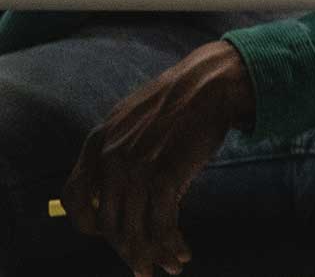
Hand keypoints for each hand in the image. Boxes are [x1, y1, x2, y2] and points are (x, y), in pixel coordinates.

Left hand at [61, 40, 254, 276]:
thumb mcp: (132, 119)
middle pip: (107, 223)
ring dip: (151, 257)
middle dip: (127, 250)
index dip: (89, 224)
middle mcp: (109, 158)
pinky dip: (171, 246)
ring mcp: (136, 168)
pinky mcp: (165, 176)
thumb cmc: (180, 104)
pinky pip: (162, 225)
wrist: (213, 83)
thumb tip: (114, 190)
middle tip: (144, 266)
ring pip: (134, 231)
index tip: (110, 235)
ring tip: (170, 267)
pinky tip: (183, 254)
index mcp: (97, 143)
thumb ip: (116, 150)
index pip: (75, 199)